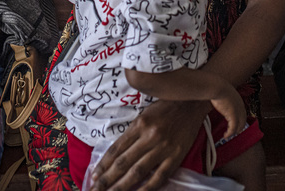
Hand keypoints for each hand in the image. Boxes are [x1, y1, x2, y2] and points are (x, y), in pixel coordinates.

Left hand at [91, 99, 208, 190]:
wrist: (192, 103)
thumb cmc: (166, 107)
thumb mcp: (144, 115)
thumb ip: (132, 133)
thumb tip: (115, 155)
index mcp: (139, 125)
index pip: (116, 149)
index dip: (103, 165)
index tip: (93, 177)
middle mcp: (149, 137)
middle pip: (123, 163)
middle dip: (107, 180)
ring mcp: (163, 148)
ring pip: (138, 172)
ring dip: (121, 186)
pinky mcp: (176, 157)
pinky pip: (159, 177)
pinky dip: (147, 188)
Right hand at [209, 83, 246, 141]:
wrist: (218, 87)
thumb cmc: (218, 88)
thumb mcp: (223, 93)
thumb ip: (224, 98)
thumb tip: (218, 99)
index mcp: (239, 100)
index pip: (242, 113)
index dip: (240, 119)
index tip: (236, 124)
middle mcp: (240, 106)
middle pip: (243, 120)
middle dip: (239, 127)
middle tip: (234, 132)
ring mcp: (238, 111)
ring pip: (240, 126)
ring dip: (234, 132)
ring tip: (229, 135)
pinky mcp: (233, 116)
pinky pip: (233, 128)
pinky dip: (230, 133)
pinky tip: (225, 135)